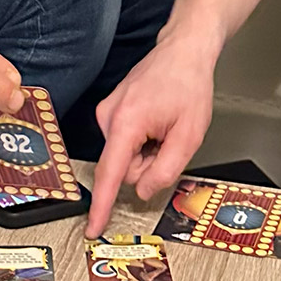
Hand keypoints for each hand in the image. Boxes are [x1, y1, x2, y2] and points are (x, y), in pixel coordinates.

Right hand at [86, 34, 217, 236]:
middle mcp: (109, 116)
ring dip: (148, 150)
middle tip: (171, 139)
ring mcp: (107, 112)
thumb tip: (143, 190)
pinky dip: (143, 139)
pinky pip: (125, 141)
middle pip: (124, 167)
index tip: (92, 228)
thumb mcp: (189, 135)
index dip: (102, 206)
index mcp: (126, 123)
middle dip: (148, 163)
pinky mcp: (111, 111)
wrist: (183, 51)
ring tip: (165, 124)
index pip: (110, 174)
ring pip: (126, 156)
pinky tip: (157, 119)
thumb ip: (165, 170)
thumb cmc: (188, 85)